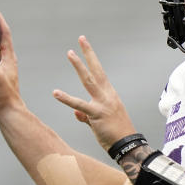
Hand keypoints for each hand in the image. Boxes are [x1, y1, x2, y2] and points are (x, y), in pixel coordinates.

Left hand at [53, 36, 137, 151]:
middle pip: (96, 70)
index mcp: (110, 95)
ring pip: (88, 81)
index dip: (92, 59)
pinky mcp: (96, 115)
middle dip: (89, 54)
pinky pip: (79, 105)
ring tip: (70, 53)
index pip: (99, 73)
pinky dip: (67, 99)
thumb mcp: (100, 122)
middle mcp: (107, 95)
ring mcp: (102, 104)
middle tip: (81, 39)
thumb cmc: (117, 134)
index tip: (85, 45)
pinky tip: (56, 93)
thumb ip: (87, 116)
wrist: (128, 145)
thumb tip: (76, 113)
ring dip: (79, 66)